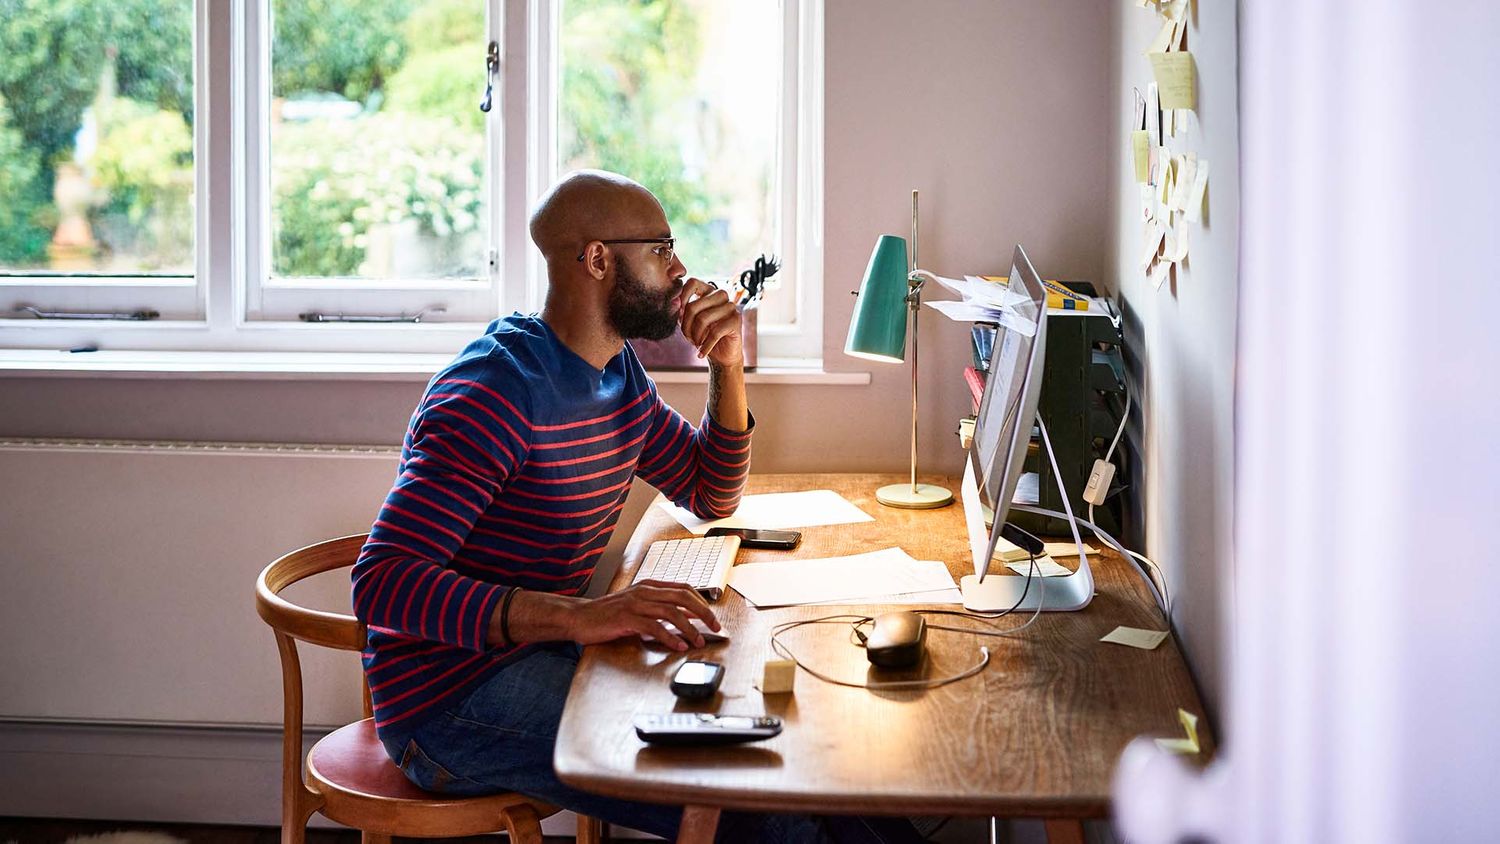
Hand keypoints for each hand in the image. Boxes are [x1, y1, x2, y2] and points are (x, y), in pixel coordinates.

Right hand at [568, 580, 720, 650]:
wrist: (580, 617)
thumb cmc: (608, 614)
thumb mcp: (637, 606)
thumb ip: (658, 608)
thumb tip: (685, 617)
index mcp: (649, 586)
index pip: (684, 588)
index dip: (702, 602)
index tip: (713, 618)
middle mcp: (644, 591)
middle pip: (683, 597)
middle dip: (703, 613)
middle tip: (715, 628)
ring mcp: (635, 603)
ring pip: (671, 612)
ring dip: (689, 628)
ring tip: (698, 642)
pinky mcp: (626, 618)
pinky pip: (654, 627)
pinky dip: (669, 637)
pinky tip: (678, 646)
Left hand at [677, 277, 743, 367]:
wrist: (722, 356)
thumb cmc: (704, 336)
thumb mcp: (688, 323)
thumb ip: (681, 312)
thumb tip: (674, 303)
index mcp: (708, 291)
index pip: (692, 283)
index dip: (682, 297)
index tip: (679, 315)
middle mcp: (720, 295)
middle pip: (694, 306)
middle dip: (686, 326)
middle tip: (687, 338)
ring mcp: (730, 306)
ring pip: (703, 319)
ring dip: (695, 336)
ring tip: (696, 344)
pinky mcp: (736, 320)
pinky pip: (715, 332)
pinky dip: (705, 346)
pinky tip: (701, 353)